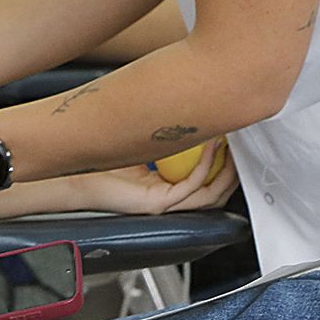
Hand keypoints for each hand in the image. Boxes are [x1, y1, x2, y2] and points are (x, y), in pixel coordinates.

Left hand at [72, 140, 239, 215]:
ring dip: (226, 169)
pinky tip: (211, 148)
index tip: (234, 143)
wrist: (75, 175)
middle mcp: (168, 199)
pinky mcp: (157, 203)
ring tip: (232, 146)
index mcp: (166, 188)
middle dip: (234, 170)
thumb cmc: (102, 161)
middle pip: (215, 191)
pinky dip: (205, 166)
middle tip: (243, 146)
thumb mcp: (141, 145)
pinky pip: (191, 186)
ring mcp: (164, 204)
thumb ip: (163, 139)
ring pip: (209, 193)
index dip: (224, 166)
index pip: (206, 182)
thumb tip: (184, 116)